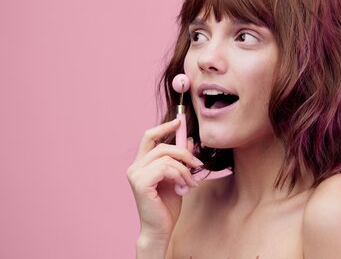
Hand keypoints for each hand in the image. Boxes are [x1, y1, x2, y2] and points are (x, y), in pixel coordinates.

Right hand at [127, 118, 203, 239]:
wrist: (162, 227)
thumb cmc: (168, 204)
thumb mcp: (178, 176)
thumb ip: (180, 159)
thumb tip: (188, 139)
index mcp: (141, 163)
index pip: (149, 136)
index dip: (164, 127)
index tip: (179, 121)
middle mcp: (135, 167)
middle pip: (161, 145)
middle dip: (183, 152)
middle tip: (198, 162)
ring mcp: (136, 175)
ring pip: (166, 158)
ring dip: (184, 169)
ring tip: (191, 182)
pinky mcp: (141, 183)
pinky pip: (166, 169)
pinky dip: (179, 175)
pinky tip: (184, 187)